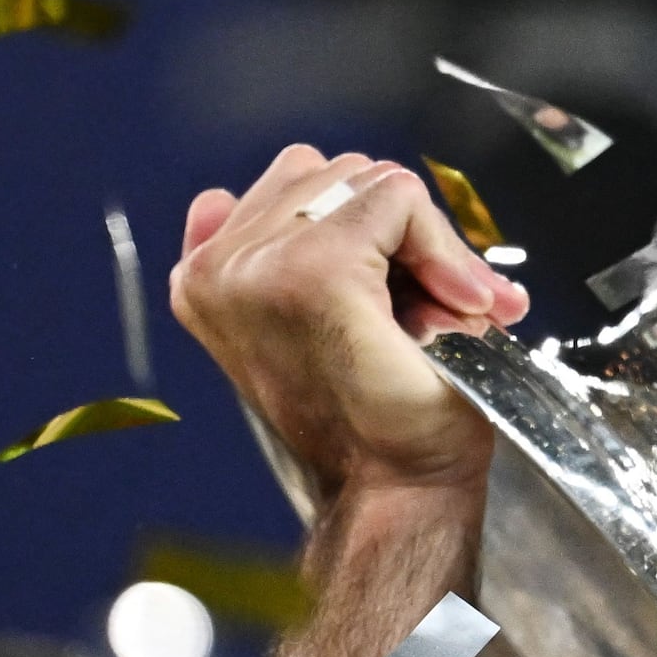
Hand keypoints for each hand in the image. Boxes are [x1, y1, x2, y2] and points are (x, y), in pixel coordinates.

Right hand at [169, 145, 526, 512]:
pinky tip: (452, 309)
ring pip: (373, 183)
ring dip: (429, 244)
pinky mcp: (313, 270)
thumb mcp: (315, 317)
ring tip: (443, 312)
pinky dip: (443, 247)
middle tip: (441, 305)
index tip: (403, 297)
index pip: (295, 181)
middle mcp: (216, 267)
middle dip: (404, 232)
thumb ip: (276, 251)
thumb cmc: (374, 415)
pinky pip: (399, 199)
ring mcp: (258, 266)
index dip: (368, 227)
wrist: (397, 483)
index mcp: (204, 276)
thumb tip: (217, 197)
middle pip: (336, 173)